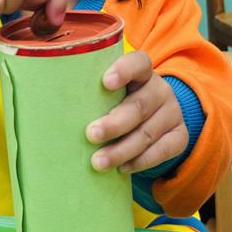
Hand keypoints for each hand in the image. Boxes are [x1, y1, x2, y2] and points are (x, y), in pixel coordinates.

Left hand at [85, 51, 188, 173]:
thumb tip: (51, 106)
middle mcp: (160, 90)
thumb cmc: (116, 103)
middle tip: (91, 134)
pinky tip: (121, 168)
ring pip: (148, 133)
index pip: (138, 63)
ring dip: (121, 150)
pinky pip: (163, 151)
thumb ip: (91, 93)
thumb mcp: (108, 93)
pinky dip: (141, 161)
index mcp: (142, 72)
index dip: (124, 70)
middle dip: (114, 123)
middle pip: (139, 106)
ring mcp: (172, 113)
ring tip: (98, 162)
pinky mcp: (180, 136)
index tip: (105, 82)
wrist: (152, 120)